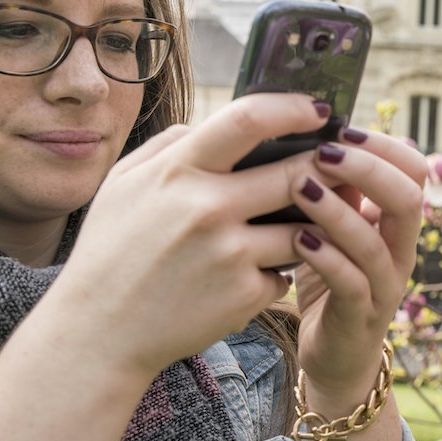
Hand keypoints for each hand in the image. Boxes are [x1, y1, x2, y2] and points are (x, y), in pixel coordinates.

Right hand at [38, 94, 334, 378]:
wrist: (99, 332)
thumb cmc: (110, 253)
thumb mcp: (123, 185)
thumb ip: (169, 147)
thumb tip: (211, 126)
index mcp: (177, 172)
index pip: (247, 119)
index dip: (292, 108)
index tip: (318, 109)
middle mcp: (207, 208)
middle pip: (296, 173)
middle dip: (329, 167)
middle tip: (342, 166)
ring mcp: (231, 254)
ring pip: (302, 227)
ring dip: (311, 225)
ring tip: (301, 226)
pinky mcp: (245, 295)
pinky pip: (282, 273)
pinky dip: (274, 272)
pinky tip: (247, 278)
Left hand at [285, 128, 426, 405]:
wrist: (332, 356)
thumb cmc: (327, 280)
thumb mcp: (331, 227)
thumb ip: (332, 189)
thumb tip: (307, 133)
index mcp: (396, 222)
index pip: (414, 169)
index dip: (383, 144)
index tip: (341, 128)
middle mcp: (400, 251)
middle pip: (408, 198)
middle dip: (367, 168)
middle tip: (322, 151)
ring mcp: (384, 287)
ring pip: (375, 242)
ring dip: (337, 209)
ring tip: (300, 186)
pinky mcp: (360, 318)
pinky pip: (352, 283)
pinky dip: (326, 257)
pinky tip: (297, 239)